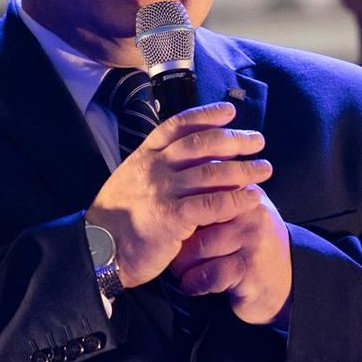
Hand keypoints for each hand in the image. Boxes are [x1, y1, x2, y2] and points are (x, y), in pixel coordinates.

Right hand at [87, 101, 272, 288]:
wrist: (97, 250)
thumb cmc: (116, 220)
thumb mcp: (130, 181)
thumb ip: (155, 167)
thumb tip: (185, 156)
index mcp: (144, 156)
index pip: (178, 125)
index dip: (206, 115)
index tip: (229, 111)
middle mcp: (155, 168)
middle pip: (202, 144)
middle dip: (235, 139)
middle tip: (257, 140)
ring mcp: (163, 192)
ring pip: (213, 173)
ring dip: (244, 169)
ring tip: (265, 169)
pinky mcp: (173, 218)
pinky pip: (213, 205)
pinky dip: (236, 200)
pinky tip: (252, 198)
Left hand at [170, 185, 291, 325]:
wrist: (288, 284)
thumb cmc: (254, 249)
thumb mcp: (242, 217)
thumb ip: (218, 201)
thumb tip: (177, 190)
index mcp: (245, 193)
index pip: (203, 193)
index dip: (180, 212)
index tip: (170, 227)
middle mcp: (252, 211)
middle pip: (195, 219)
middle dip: (177, 242)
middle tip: (171, 255)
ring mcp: (253, 239)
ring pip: (198, 248)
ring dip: (183, 266)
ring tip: (181, 272)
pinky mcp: (250, 268)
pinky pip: (209, 274)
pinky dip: (195, 283)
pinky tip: (195, 286)